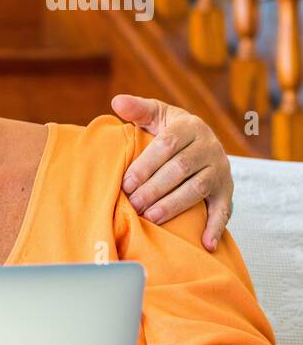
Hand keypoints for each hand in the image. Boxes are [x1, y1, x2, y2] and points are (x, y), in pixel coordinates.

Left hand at [111, 94, 232, 251]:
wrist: (201, 141)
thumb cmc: (169, 130)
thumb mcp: (156, 115)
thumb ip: (138, 109)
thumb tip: (117, 101)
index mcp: (190, 127)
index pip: (167, 145)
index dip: (145, 165)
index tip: (126, 183)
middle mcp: (209, 147)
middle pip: (180, 169)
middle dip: (155, 189)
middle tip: (134, 204)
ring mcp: (220, 170)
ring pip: (197, 189)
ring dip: (174, 205)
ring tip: (151, 218)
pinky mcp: (227, 190)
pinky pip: (223, 210)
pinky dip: (215, 227)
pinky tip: (205, 244)